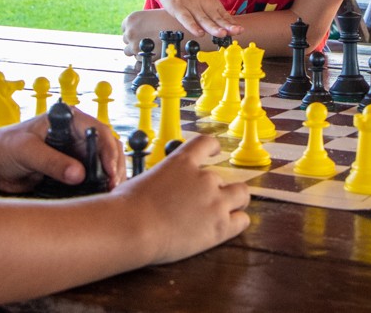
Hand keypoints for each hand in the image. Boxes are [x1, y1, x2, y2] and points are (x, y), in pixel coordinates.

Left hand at [0, 107, 124, 194]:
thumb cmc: (3, 147)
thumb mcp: (26, 151)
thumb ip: (51, 162)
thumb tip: (78, 175)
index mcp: (67, 119)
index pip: (97, 130)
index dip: (107, 149)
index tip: (109, 169)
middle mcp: (75, 134)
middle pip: (107, 146)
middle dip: (112, 166)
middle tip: (113, 186)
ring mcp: (75, 152)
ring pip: (103, 162)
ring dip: (109, 177)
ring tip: (109, 193)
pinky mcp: (71, 170)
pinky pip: (92, 177)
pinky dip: (99, 185)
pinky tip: (101, 195)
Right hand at [113, 134, 249, 263]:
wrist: (133, 227)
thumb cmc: (128, 205)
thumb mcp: (145, 179)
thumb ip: (162, 179)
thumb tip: (157, 189)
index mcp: (182, 161)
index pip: (206, 143)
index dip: (214, 147)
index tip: (217, 152)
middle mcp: (204, 177)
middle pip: (223, 178)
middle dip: (216, 189)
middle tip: (206, 202)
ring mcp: (215, 201)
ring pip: (241, 195)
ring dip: (234, 202)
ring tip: (225, 211)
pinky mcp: (220, 226)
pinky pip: (242, 220)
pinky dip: (237, 222)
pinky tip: (228, 225)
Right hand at [149, 0, 243, 39]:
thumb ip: (212, 10)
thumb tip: (225, 23)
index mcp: (210, 1)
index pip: (223, 15)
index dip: (231, 23)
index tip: (240, 30)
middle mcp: (202, 4)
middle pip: (216, 17)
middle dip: (226, 26)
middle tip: (236, 31)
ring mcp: (191, 6)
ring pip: (203, 19)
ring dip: (213, 27)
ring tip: (222, 34)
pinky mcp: (178, 8)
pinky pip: (186, 19)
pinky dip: (193, 26)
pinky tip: (199, 33)